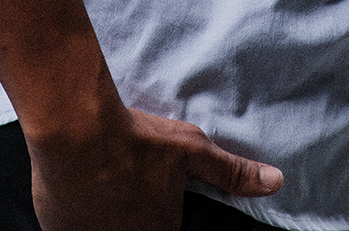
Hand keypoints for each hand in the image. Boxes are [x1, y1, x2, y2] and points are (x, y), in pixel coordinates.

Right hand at [28, 104, 282, 230]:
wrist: (76, 127)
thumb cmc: (134, 139)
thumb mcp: (190, 150)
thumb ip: (231, 172)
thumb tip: (275, 182)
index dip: (161, 216)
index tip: (153, 200)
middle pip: (135, 229)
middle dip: (133, 215)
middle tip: (129, 189)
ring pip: (104, 230)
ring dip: (107, 216)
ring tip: (108, 187)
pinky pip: (73, 228)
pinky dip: (80, 215)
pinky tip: (83, 190)